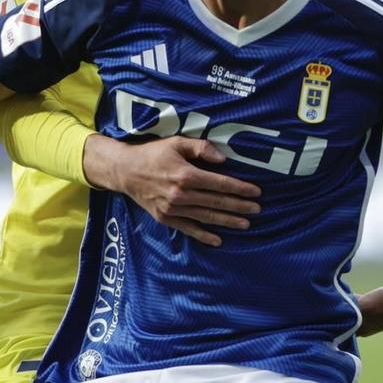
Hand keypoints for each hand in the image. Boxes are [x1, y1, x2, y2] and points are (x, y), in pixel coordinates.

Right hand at [86, 136, 261, 245]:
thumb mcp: (176, 142)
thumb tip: (223, 159)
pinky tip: (218, 240)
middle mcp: (181, 195)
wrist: (125, 171)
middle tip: (257, 209)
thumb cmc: (153, 153)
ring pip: (206, 217)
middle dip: (240, 206)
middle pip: (217, 202)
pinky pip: (188, 229)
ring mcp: (173, 209)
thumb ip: (201, 148)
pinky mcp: (165, 218)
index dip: (240, 188)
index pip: (220, 184)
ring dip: (227, 221)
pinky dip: (203, 235)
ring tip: (245, 223)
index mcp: (186, 175)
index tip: (256, 192)